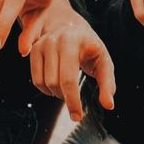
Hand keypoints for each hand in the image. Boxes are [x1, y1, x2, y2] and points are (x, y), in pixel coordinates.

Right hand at [26, 7, 115, 122]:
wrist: (71, 26)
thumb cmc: (90, 47)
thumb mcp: (104, 62)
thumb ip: (107, 83)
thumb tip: (108, 105)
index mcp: (76, 42)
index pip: (70, 79)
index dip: (73, 101)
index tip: (78, 117)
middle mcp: (57, 40)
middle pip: (56, 83)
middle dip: (67, 99)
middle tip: (76, 108)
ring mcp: (43, 44)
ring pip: (45, 83)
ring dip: (57, 94)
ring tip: (69, 89)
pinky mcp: (34, 50)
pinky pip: (36, 80)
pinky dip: (46, 89)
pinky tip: (57, 85)